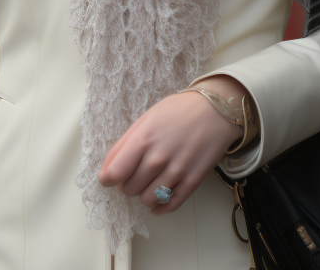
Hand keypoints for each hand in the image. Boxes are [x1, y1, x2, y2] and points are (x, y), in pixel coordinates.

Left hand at [97, 75, 244, 214]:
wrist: (213, 111)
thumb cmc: (176, 111)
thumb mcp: (145, 120)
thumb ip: (124, 144)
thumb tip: (108, 167)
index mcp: (142, 139)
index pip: (115, 172)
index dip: (106, 179)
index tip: (106, 178)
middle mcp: (158, 158)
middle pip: (130, 188)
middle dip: (127, 184)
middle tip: (132, 175)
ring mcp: (176, 172)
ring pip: (148, 199)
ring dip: (143, 195)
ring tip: (146, 183)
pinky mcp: (193, 182)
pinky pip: (171, 205)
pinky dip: (161, 207)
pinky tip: (157, 201)